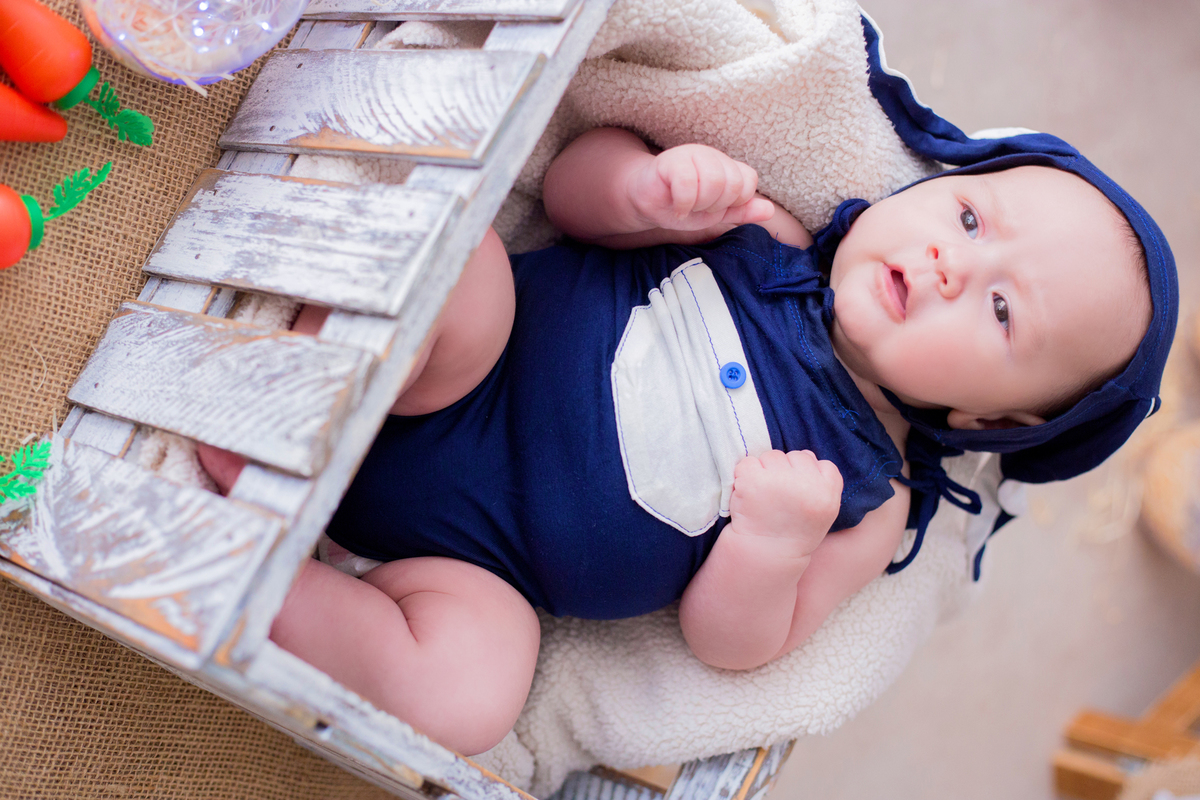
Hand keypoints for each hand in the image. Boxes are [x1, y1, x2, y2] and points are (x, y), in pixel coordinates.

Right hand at [625, 144, 775, 231]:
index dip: (734, 201)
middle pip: (732, 184)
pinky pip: (687, 184)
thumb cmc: (681, 204)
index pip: (748, 181)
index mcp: (726, 166)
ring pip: (713, 183)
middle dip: (714, 205)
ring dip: (698, 205)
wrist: (646, 201)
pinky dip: (683, 204)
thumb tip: (769, 211)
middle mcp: (711, 156)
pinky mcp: (670, 161)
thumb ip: (741, 212)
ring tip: (687, 205)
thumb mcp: (715, 213)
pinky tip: (676, 207)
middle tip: (697, 206)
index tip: (715, 206)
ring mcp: (691, 154)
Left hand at [728, 450, 842, 554]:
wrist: (764, 554)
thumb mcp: (822, 511)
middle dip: (784, 471)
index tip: (797, 495)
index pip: (816, 461)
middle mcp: (805, 484)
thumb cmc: (793, 531)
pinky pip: (748, 462)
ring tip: (764, 497)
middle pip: (793, 455)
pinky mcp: (752, 480)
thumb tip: (805, 456)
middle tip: (778, 497)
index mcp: (827, 492)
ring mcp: (778, 481)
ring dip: (764, 471)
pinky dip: (744, 474)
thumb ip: (820, 483)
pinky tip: (749, 494)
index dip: (804, 474)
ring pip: (771, 456)